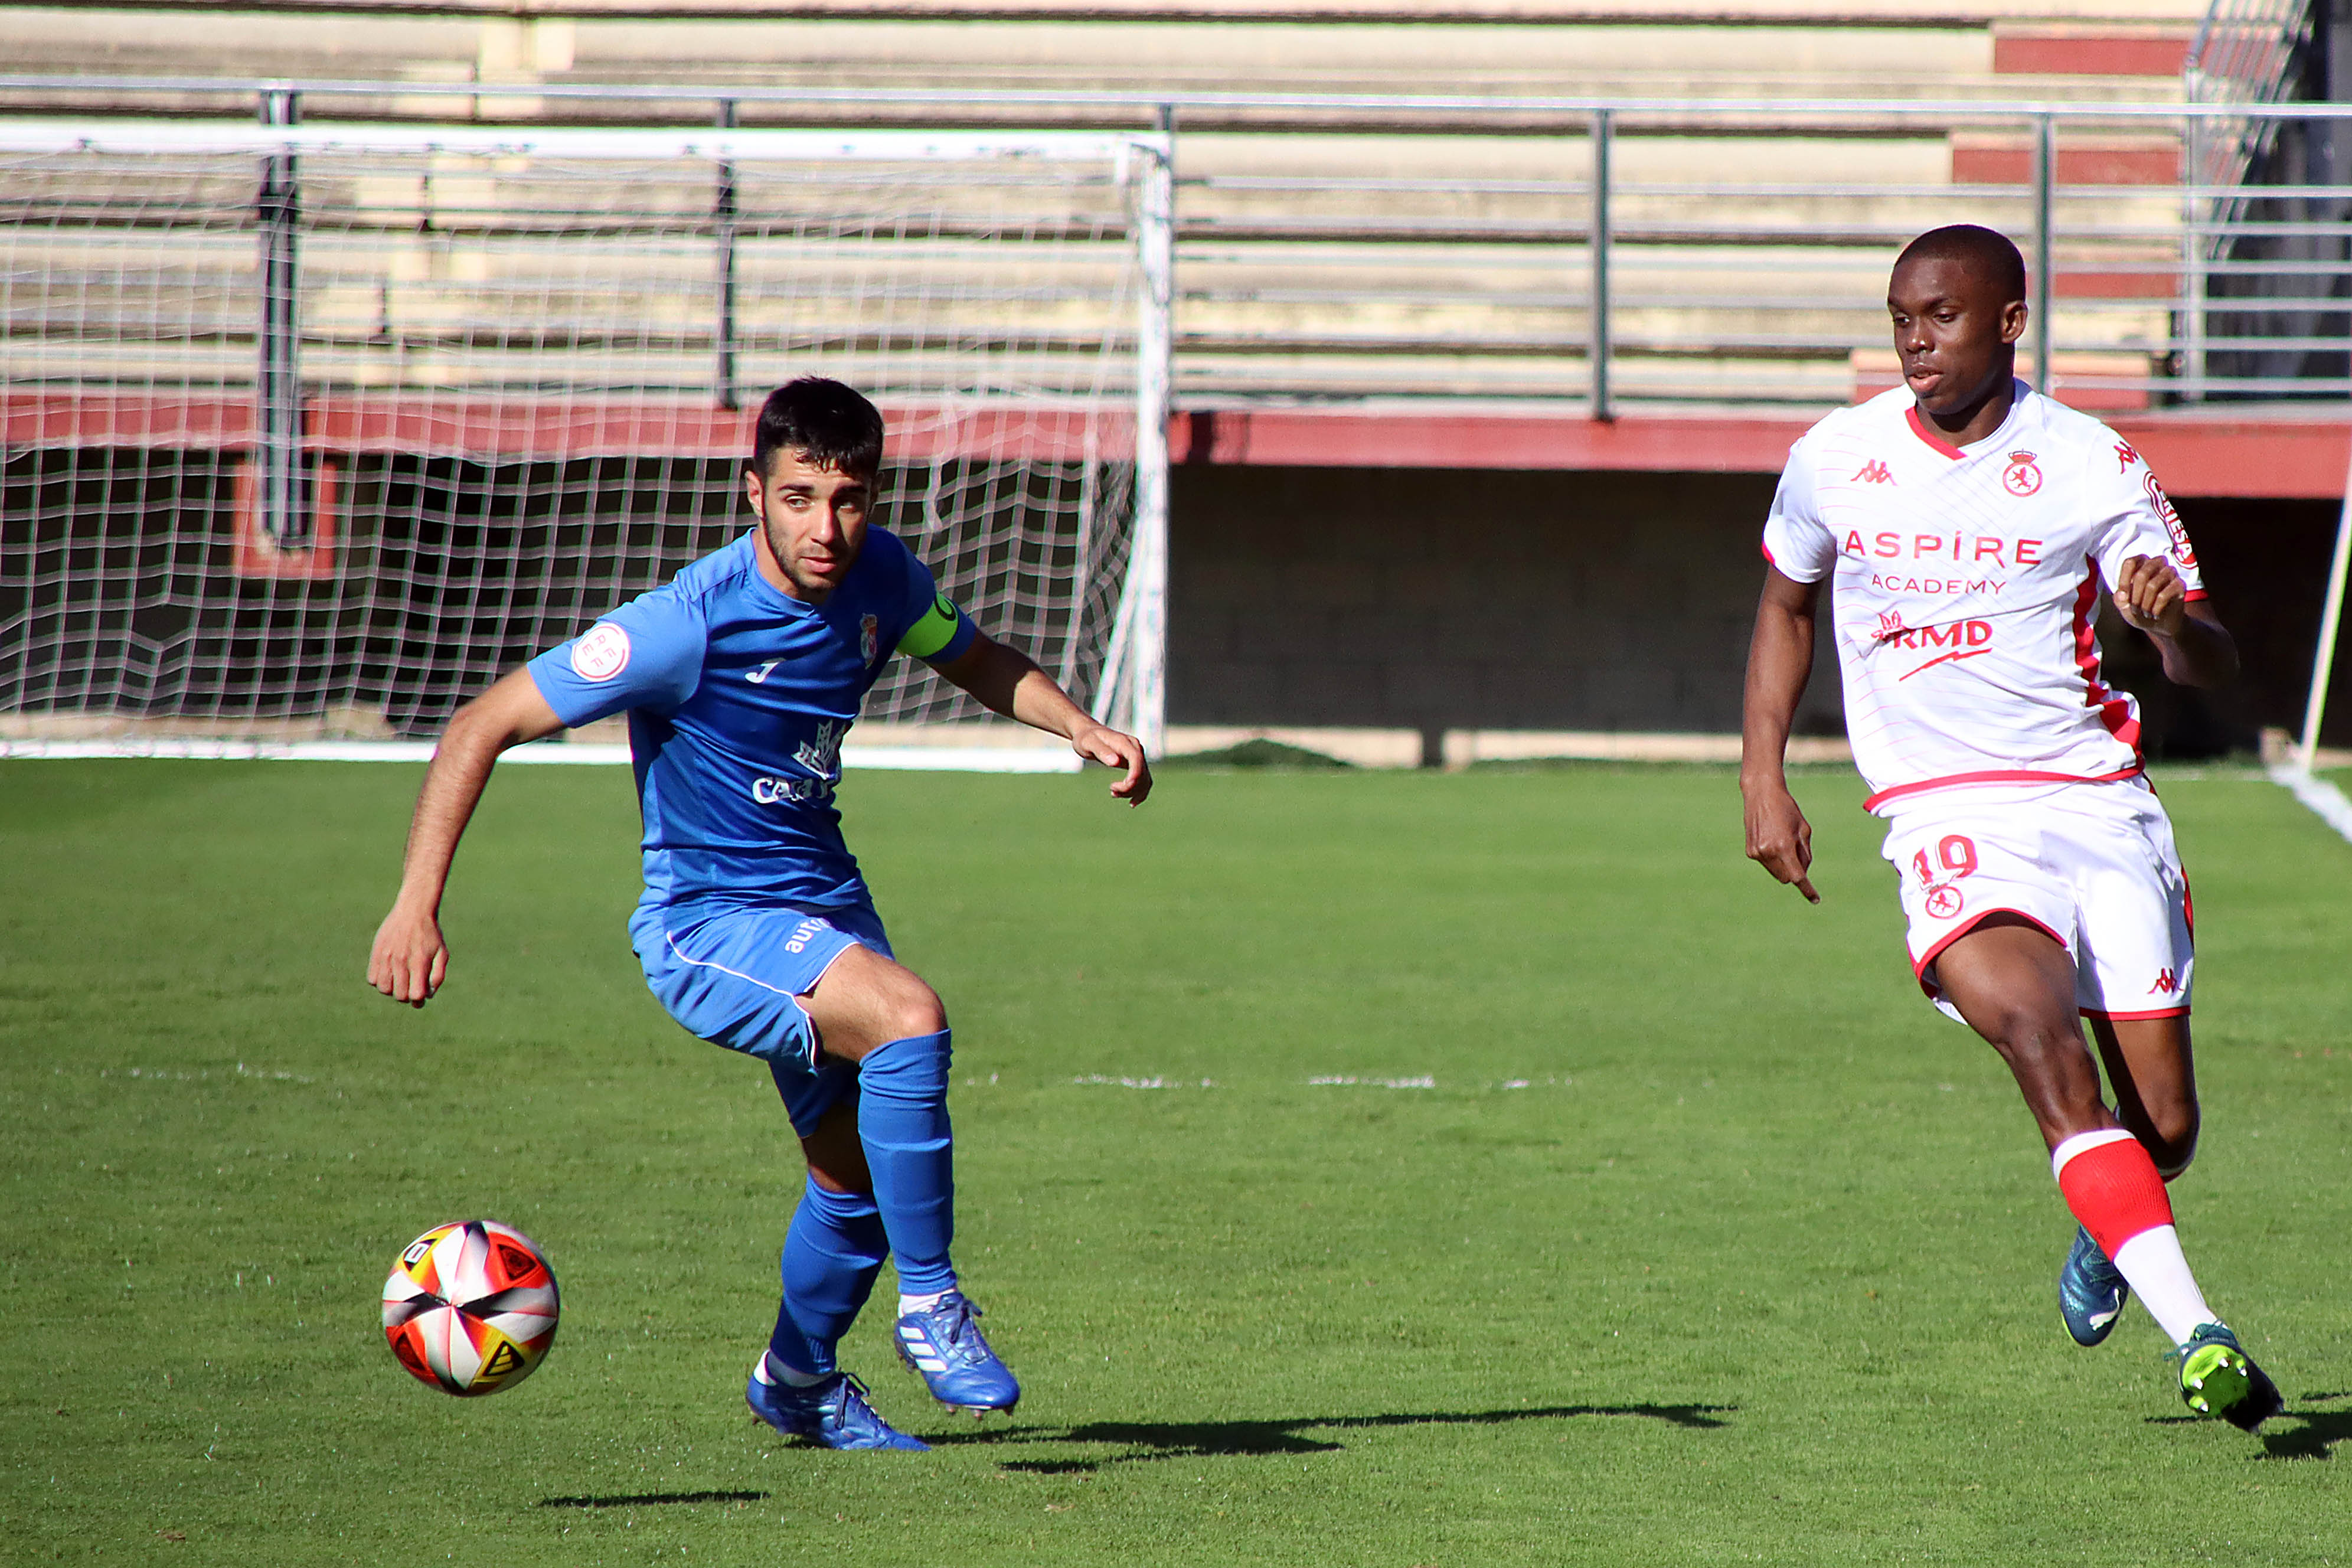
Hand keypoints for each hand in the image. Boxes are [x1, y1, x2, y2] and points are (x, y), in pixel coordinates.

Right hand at [369, 902, 448, 1007]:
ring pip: (383, 989)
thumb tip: (428, 995)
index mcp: (419, 962)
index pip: (415, 994)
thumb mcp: (442, 953)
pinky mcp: (376, 953)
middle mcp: (401, 961)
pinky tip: (389, 974)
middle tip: (410, 989)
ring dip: (392, 990)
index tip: (420, 997)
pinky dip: (379, 981)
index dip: (418, 1000)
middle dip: (406, 997)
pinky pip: (372, 978)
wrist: (413, 911)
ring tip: (399, 982)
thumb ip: (438, 975)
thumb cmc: (430, 935)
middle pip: (399, 995)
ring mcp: (386, 957)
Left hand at [1070, 722, 1151, 804]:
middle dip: (1129, 787)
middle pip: (1142, 772)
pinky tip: (1131, 801)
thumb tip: (1115, 762)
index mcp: (1125, 742)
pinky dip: (1139, 792)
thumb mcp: (1088, 743)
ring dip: (1132, 791)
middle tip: (1111, 790)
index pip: (1137, 759)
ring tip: (1114, 793)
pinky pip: (1143, 780)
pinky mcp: (1136, 764)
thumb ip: (1101, 751)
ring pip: (1144, 779)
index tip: (1123, 786)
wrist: (1089, 733)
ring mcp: (1137, 756)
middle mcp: (1135, 748)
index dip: (1134, 775)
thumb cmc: (1086, 738)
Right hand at [1743, 780, 1819, 903]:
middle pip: (1787, 877)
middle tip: (1797, 851)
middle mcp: (1768, 852)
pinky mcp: (1750, 851)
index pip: (1798, 876)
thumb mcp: (1804, 830)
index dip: (1807, 889)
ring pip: (1776, 872)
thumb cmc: (1787, 809)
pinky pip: (1767, 863)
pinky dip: (1773, 858)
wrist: (1761, 794)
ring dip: (1783, 864)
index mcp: (1784, 847)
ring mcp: (1757, 852)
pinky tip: (1772, 838)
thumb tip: (1801, 873)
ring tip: (1782, 841)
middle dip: (1795, 871)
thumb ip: (1805, 854)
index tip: (1816, 899)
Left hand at [2112, 554, 2189, 636]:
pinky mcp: (2180, 585)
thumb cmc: (2140, 609)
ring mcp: (2170, 573)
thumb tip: (2122, 594)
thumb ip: (2119, 598)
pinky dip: (2155, 608)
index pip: (2130, 563)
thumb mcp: (2124, 605)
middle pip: (2142, 574)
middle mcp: (2157, 563)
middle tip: (2135, 609)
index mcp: (2142, 563)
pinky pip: (2164, 595)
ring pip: (2153, 585)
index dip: (2124, 582)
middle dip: (2135, 596)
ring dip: (2145, 604)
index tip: (2124, 597)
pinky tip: (2155, 614)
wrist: (2159, 623)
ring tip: (2145, 613)